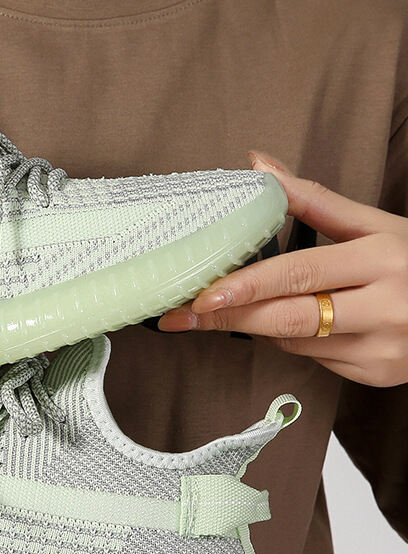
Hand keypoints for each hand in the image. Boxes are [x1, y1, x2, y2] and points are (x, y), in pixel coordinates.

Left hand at [158, 152, 407, 386]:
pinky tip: (281, 324)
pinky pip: (312, 359)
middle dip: (228, 319)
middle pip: (288, 318)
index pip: (298, 274)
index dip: (245, 286)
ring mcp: (382, 347)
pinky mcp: (376, 374)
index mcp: (382, 258)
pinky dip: (288, 341)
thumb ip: (312, 199)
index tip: (200, 295)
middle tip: (181, 318)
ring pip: (295, 341)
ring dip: (256, 327)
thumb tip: (256, 165)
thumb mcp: (373, 223)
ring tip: (231, 310)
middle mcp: (385, 306)